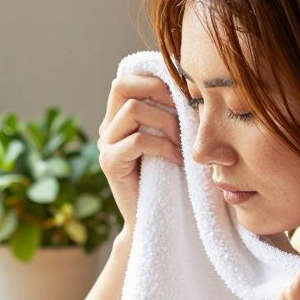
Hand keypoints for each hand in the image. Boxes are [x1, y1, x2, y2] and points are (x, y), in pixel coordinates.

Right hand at [97, 74, 183, 236]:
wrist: (157, 220)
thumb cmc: (172, 178)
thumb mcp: (173, 139)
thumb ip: (172, 114)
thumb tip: (194, 86)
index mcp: (120, 117)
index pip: (127, 79)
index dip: (154, 78)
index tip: (182, 93)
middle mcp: (108, 127)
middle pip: (122, 86)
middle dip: (158, 91)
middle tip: (184, 112)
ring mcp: (105, 145)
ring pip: (132, 110)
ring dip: (166, 122)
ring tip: (182, 143)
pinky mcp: (109, 164)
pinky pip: (137, 141)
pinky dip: (163, 146)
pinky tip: (177, 159)